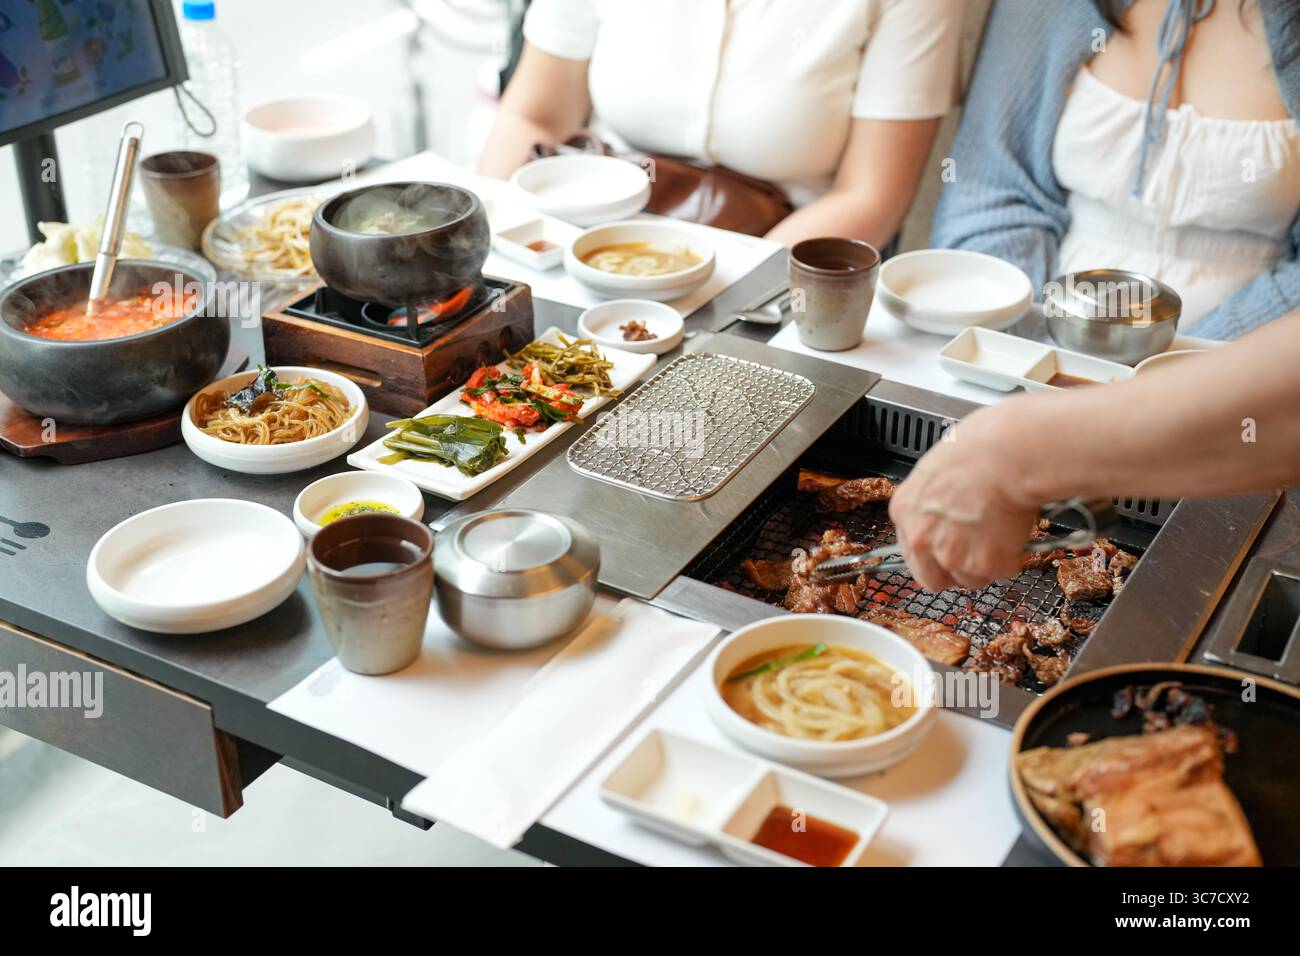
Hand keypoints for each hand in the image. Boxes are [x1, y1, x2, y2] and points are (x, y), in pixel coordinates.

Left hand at [888, 407, 1041, 591]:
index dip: (934, 554)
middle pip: (932, 578)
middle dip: (955, 571)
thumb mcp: (937, 471)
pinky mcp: (982, 562)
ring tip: (1001, 534)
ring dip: (987, 564)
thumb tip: (947, 514)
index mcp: (904, 511)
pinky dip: (1012, 558)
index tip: (948, 550)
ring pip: (970, 579)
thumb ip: (933, 503)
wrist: (1008, 455)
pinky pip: (1000, 572)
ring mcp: (950, 553)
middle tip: (977, 555)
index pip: (911, 552)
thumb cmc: (980, 449)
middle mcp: (920, 538)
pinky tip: (1014, 532)